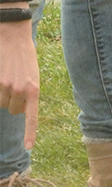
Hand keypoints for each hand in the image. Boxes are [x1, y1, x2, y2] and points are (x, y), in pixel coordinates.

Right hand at [0, 16, 39, 149]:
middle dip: (13, 102)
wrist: (13, 38)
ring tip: (8, 78)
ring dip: (3, 95)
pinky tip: (4, 79)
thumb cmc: (25, 59)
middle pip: (13, 110)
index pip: (31, 117)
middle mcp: (20, 91)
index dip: (30, 133)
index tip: (29, 147)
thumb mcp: (33, 77)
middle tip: (16, 85)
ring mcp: (5, 86)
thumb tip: (20, 110)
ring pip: (2, 103)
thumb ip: (29, 94)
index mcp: (34, 90)